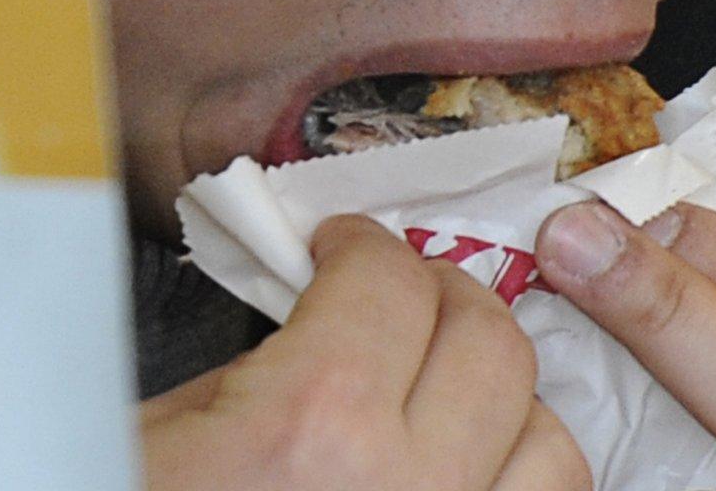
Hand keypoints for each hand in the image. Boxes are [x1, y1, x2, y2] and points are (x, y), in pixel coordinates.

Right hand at [145, 214, 590, 489]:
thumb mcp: (162, 434)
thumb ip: (257, 373)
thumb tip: (321, 322)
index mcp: (311, 424)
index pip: (389, 282)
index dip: (363, 248)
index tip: (342, 252)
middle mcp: (406, 490)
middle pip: (493, 345)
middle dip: (445, 300)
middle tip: (399, 299)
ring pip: (553, 447)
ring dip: (504, 404)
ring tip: (446, 396)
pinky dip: (519, 489)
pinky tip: (466, 475)